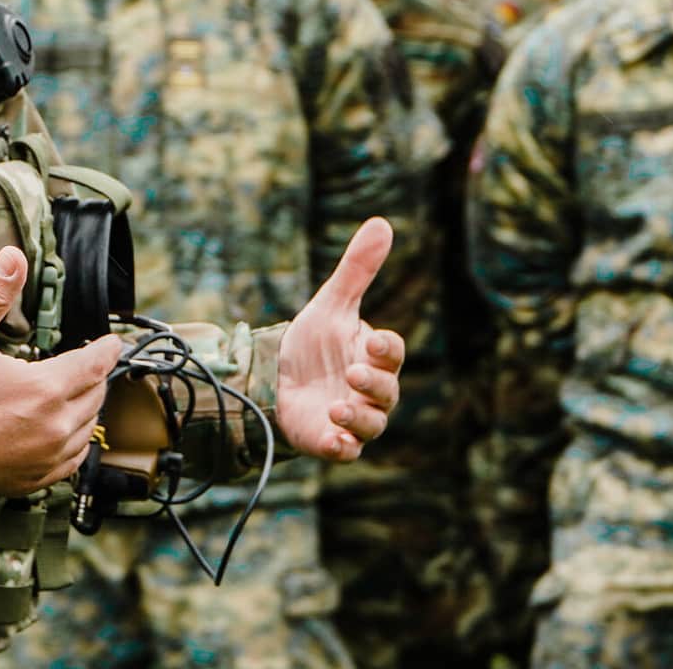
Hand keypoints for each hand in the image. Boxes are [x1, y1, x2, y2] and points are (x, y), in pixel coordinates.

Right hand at [0, 247, 122, 500]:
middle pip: (96, 395)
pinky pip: (72, 461)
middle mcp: (52, 428)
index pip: (95, 364)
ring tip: (77, 392)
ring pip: (87, 429)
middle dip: (96, 375)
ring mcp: (44, 459)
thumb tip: (13, 258)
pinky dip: (75, 442)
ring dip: (87, 407)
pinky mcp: (31, 480)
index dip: (108, 349)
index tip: (115, 342)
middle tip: (90, 362)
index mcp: (42, 390)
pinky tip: (63, 433)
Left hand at [276, 218, 404, 461]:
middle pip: (388, 393)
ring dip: (358, 418)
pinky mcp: (332, 440)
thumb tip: (381, 222)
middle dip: (374, 384)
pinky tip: (331, 439)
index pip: (392, 353)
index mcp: (373, 356)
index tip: (371, 341)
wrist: (279, 378)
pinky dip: (342, 447)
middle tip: (353, 373)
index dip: (386, 349)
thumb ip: (357, 269)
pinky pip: (347, 450)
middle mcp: (370, 390)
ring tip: (337, 406)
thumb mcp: (331, 304)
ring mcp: (354, 418)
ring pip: (371, 425)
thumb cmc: (315, 343)